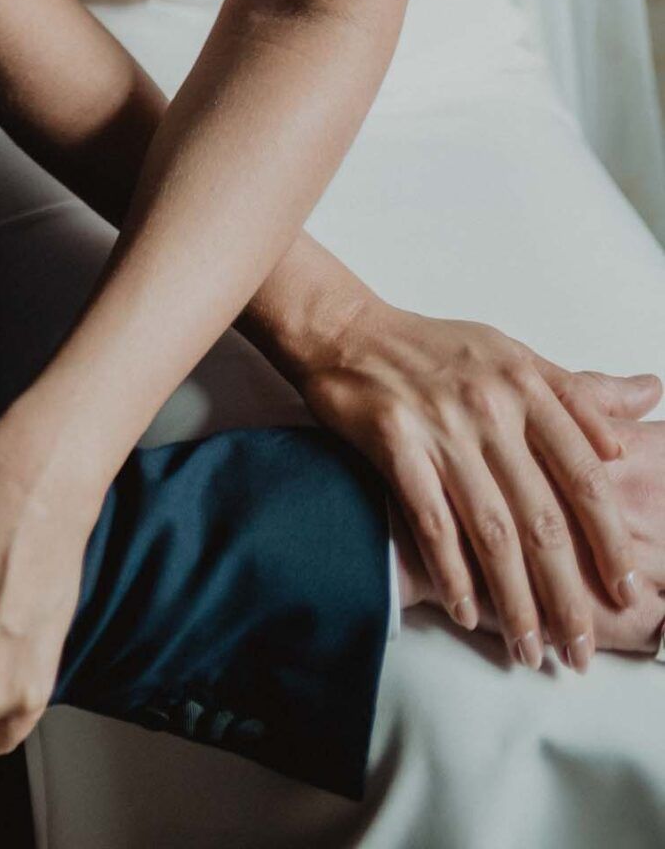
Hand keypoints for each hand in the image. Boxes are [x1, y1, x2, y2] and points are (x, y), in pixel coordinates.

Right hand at [301, 300, 659, 667]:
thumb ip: (579, 389)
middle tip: (580, 650)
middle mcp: (490, 407)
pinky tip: (467, 614)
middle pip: (541, 517)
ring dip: (514, 601)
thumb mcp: (514, 354)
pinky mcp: (394, 442)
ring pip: (490, 531)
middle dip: (565, 594)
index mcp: (526, 385)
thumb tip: (647, 398)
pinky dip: (450, 573)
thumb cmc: (435, 348)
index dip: (608, 540)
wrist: (346, 329)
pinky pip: (430, 521)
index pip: (584, 475)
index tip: (625, 590)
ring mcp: (440, 427)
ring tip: (531, 651)